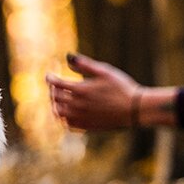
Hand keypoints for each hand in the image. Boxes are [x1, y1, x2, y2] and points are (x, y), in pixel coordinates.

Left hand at [46, 54, 169, 130]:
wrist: (135, 109)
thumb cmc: (121, 87)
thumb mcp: (104, 71)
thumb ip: (85, 64)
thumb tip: (68, 57)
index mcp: (81, 90)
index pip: (56, 84)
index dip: (50, 78)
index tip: (49, 75)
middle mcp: (78, 105)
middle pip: (55, 98)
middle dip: (52, 90)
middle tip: (53, 86)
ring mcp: (82, 117)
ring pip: (59, 113)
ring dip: (55, 105)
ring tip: (57, 100)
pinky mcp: (88, 126)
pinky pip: (69, 124)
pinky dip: (64, 118)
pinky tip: (67, 113)